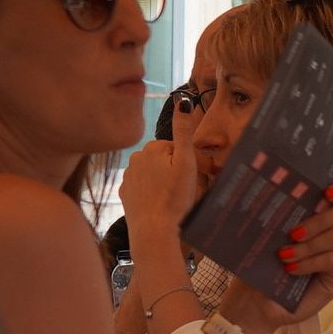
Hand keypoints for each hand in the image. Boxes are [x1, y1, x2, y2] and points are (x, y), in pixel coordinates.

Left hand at [119, 138, 201, 269]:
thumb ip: (184, 131)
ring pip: (154, 173)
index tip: (207, 174)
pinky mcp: (125, 194)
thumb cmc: (174, 198)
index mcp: (152, 148)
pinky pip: (143, 188)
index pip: (178, 148)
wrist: (154, 231)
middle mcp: (135, 158)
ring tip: (178, 198)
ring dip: (166, 181)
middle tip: (194, 188)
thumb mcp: (186, 162)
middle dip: (179, 170)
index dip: (195, 161)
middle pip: (166, 160)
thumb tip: (182, 101)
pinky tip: (162, 203)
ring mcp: (128, 177)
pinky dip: (153, 192)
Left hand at [220, 179, 332, 331]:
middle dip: (318, 219)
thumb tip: (260, 178)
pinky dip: (308, 263)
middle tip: (292, 232)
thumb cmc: (258, 264)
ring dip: (306, 246)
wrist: (252, 300)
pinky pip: (331, 261)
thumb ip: (278, 208)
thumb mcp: (266, 230)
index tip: (326, 193)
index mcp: (321, 220)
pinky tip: (290, 270)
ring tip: (284, 255)